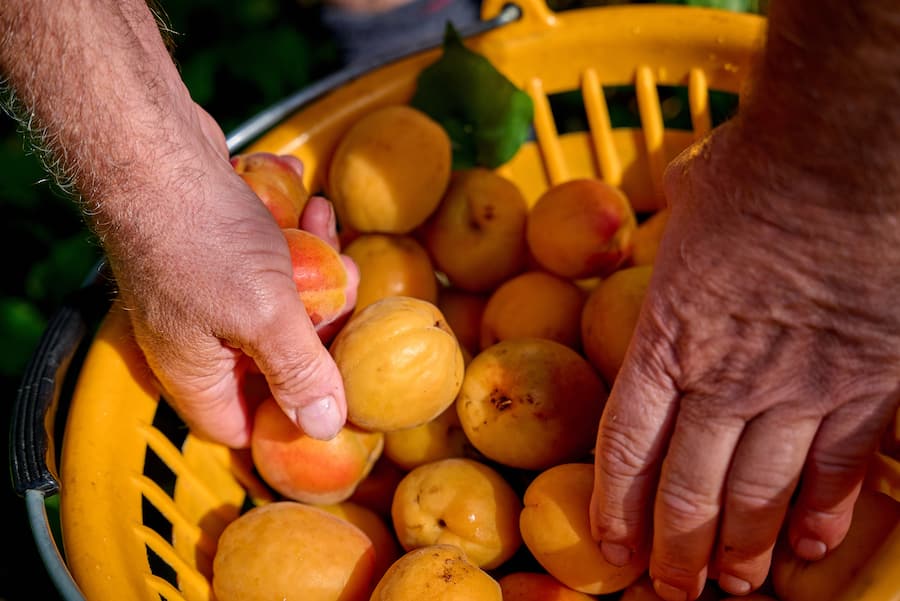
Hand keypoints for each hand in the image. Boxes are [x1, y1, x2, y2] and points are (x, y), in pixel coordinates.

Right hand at [106, 103, 355, 447]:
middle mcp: (197, 340)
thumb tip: (327, 427)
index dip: (292, 415)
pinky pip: (267, 259)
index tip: (339, 386)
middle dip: (320, 323)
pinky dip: (293, 236)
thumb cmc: (200, 235)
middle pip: (275, 361)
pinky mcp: (217, 253)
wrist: (151, 146)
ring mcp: (205, 294)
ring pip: (280, 302)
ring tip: (328, 227)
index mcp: (196, 373)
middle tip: (347, 285)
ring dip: (315, 268)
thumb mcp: (263, 314)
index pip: (246, 426)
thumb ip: (298, 370)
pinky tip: (308, 202)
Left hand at [589, 122, 899, 599]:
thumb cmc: (761, 166)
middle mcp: (728, 377)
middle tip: (671, 589)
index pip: (628, 444)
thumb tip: (677, 193)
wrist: (850, 155)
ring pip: (763, 491)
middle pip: (692, 485)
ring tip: (733, 587)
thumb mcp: (691, 195)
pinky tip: (809, 546)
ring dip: (745, 547)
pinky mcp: (868, 383)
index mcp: (668, 337)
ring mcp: (801, 387)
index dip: (616, 504)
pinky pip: (841, 465)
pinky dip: (823, 511)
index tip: (611, 546)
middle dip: (678, 546)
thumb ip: (676, 219)